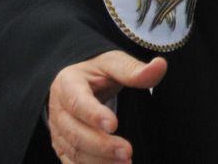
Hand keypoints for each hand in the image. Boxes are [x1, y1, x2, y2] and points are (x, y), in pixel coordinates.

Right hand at [47, 52, 166, 162]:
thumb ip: (133, 69)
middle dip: (101, 145)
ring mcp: (58, 131)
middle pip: (75, 132)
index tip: (114, 125)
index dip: (94, 115)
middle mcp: (58, 109)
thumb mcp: (113, 63)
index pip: (78, 102)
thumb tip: (160, 66)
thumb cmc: (97, 72)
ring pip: (74, 151)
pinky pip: (72, 163)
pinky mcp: (62, 147)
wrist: (78, 83)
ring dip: (99, 162)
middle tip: (127, 152)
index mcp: (67, 83)